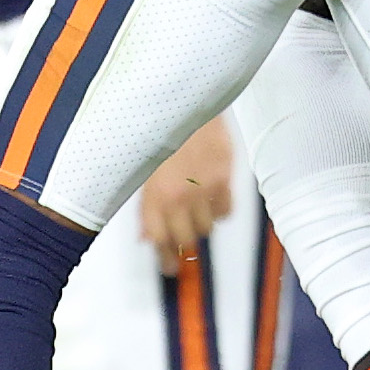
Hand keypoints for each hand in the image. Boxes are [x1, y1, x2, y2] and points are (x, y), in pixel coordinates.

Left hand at [139, 116, 236, 267]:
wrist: (185, 102)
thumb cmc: (161, 134)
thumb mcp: (144, 172)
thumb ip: (146, 208)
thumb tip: (146, 237)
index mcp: (154, 195)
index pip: (160, 240)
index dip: (165, 258)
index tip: (169, 267)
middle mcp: (178, 196)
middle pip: (186, 239)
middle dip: (183, 242)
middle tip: (183, 237)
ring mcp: (203, 188)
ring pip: (207, 228)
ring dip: (201, 224)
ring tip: (196, 210)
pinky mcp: (224, 177)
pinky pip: (226, 211)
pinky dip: (220, 210)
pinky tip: (212, 198)